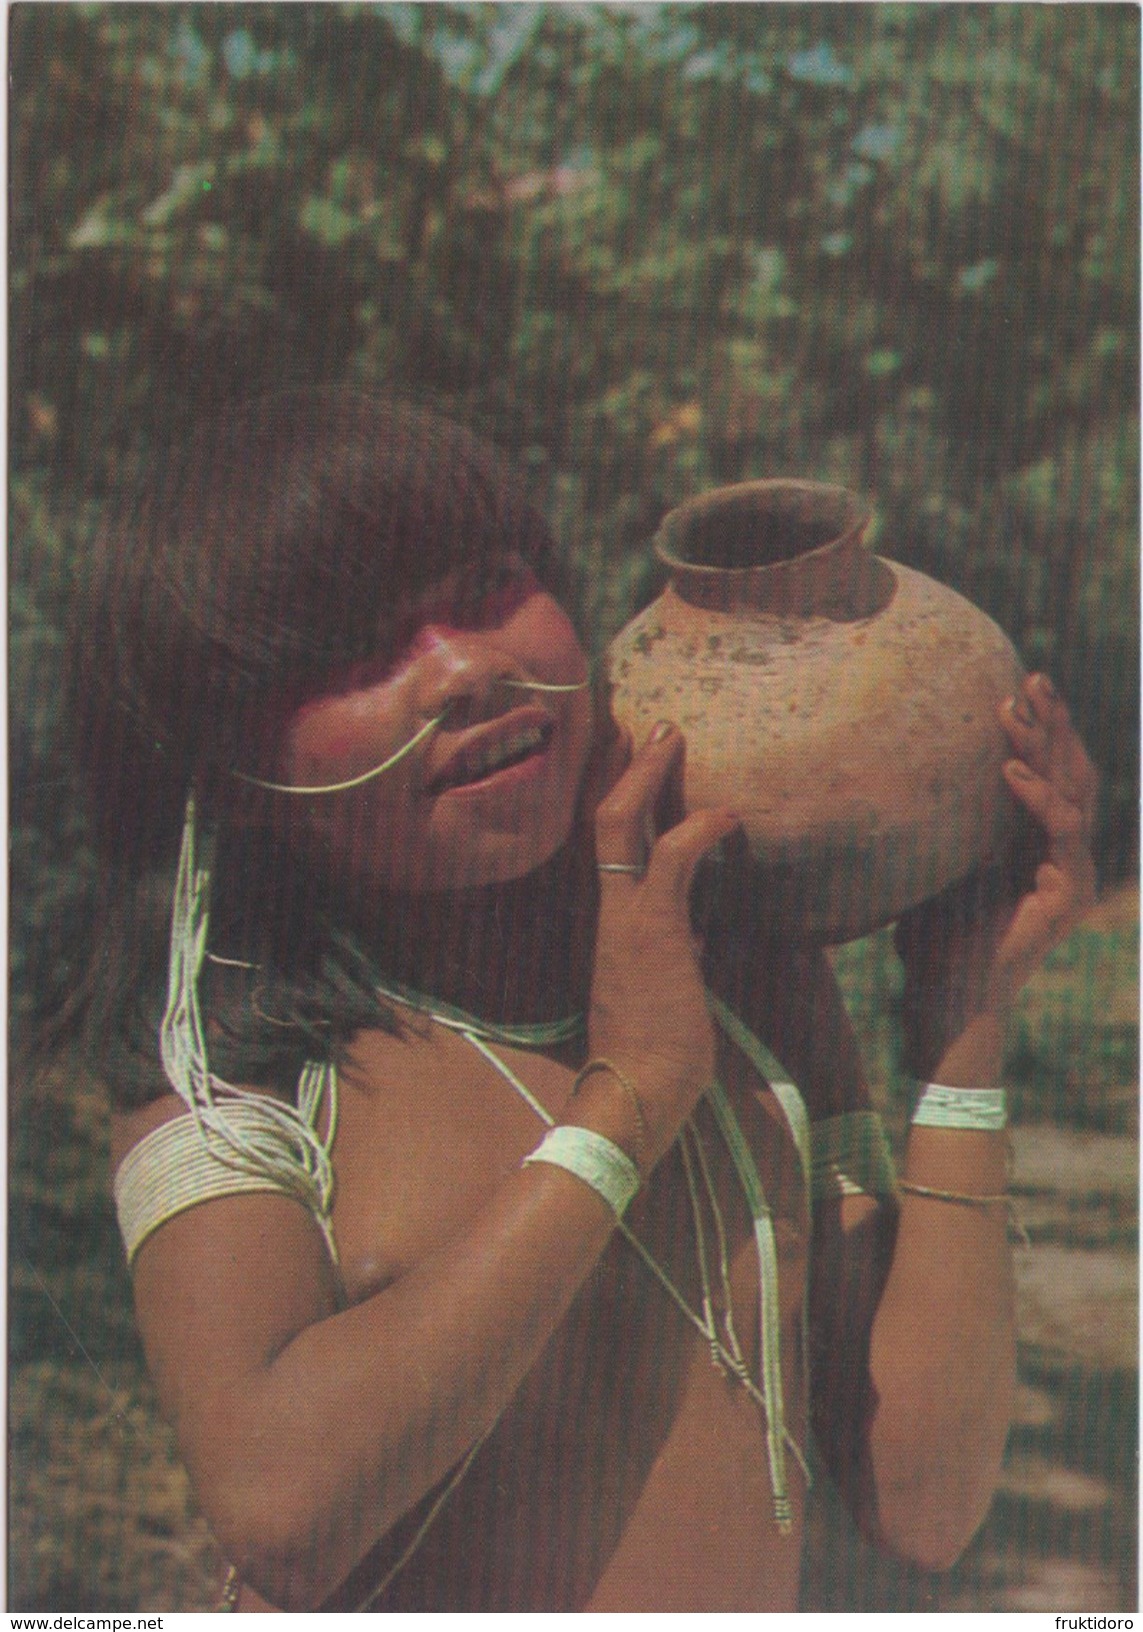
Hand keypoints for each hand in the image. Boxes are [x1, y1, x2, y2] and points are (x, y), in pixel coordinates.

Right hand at [588, 721, 740, 1165]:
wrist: (635, 1092)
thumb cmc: (653, 1055)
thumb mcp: (664, 988)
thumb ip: (672, 952)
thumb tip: (696, 936)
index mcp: (609, 922)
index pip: (605, 844)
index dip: (621, 796)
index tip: (637, 761)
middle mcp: (607, 909)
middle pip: (601, 816)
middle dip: (628, 766)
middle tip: (655, 726)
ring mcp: (624, 917)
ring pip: (620, 821)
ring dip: (649, 774)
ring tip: (674, 735)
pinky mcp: (653, 929)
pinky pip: (672, 857)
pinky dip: (700, 827)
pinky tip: (730, 815)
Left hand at [895, 672, 1097, 1075]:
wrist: (943, 996)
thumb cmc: (931, 935)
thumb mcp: (938, 860)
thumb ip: (945, 821)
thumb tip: (906, 770)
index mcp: (1038, 842)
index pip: (1052, 771)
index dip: (1040, 728)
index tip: (1015, 685)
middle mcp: (1064, 853)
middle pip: (1071, 771)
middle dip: (1053, 721)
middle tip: (1032, 676)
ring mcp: (1072, 873)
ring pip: (1071, 790)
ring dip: (1044, 745)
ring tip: (1015, 707)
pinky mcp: (1067, 893)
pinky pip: (1061, 830)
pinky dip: (1037, 795)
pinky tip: (1008, 768)